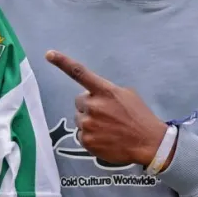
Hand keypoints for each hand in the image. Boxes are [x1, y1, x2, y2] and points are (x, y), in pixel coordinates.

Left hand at [46, 50, 168, 168]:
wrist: (148, 143)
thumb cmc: (139, 117)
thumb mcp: (126, 95)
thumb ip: (106, 92)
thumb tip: (93, 95)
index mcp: (105, 90)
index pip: (79, 73)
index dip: (62, 62)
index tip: (49, 54)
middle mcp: (94, 105)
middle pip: (79, 101)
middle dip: (89, 106)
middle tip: (106, 114)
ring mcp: (89, 123)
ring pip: (79, 119)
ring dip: (89, 121)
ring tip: (108, 128)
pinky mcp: (87, 140)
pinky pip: (81, 135)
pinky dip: (90, 136)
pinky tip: (105, 138)